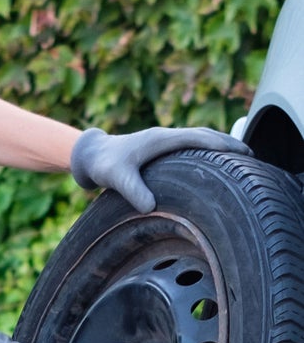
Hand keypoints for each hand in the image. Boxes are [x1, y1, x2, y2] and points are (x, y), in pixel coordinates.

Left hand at [69, 126, 250, 211]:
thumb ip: (131, 191)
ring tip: (241, 157)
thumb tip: (149, 207)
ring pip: (199, 139)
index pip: (198, 138)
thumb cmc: (104, 165)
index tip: (241, 152)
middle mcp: (166, 136)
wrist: (92, 155)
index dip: (220, 144)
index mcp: (161, 139)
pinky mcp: (162, 147)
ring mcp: (165, 140)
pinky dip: (206, 149)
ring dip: (219, 145)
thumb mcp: (116, 178)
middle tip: (250, 155)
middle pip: (205, 135)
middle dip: (228, 143)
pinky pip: (191, 144)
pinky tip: (215, 162)